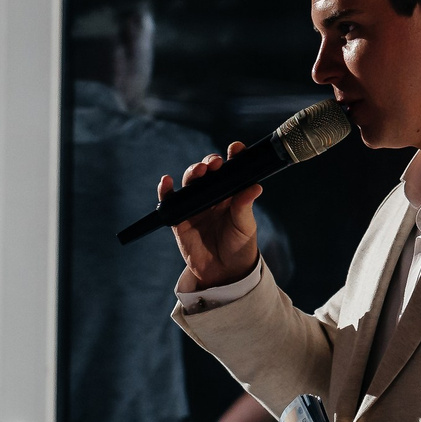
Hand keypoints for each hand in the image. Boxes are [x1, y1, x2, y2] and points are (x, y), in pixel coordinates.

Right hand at [164, 142, 260, 289]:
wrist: (224, 272)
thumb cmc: (239, 246)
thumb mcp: (245, 226)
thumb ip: (244, 206)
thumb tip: (255, 187)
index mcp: (230, 192)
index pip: (231, 168)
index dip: (232, 155)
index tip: (236, 149)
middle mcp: (212, 194)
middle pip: (208, 171)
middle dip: (210, 162)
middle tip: (215, 164)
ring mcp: (195, 204)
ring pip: (190, 181)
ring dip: (193, 171)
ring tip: (199, 171)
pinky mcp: (179, 217)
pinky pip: (170, 200)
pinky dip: (165, 189)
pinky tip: (166, 181)